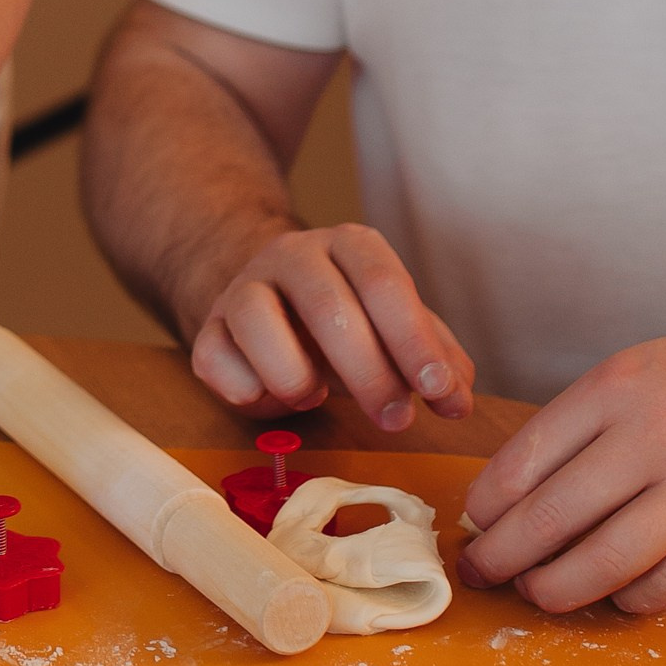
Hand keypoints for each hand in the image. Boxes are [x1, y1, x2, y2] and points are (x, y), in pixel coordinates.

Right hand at [188, 222, 474, 433]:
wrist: (271, 307)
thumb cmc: (350, 323)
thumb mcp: (399, 331)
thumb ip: (436, 362)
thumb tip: (457, 402)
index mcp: (350, 245)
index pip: (384, 283)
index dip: (413, 340)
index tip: (438, 391)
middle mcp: (292, 254)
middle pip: (327, 306)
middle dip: (368, 373)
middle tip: (394, 420)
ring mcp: (243, 286)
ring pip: (256, 318)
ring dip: (295, 376)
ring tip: (316, 399)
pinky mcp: (208, 329)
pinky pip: (213, 356)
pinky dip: (243, 388)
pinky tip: (267, 397)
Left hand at [460, 303, 665, 615]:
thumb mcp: (632, 372)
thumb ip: (575, 429)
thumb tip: (507, 498)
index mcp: (616, 389)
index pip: (526, 458)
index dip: (487, 504)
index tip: (473, 524)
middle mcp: (655, 438)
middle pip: (553, 517)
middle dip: (501, 557)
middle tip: (478, 573)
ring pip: (605, 562)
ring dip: (555, 588)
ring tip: (535, 592)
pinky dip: (628, 599)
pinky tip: (612, 593)